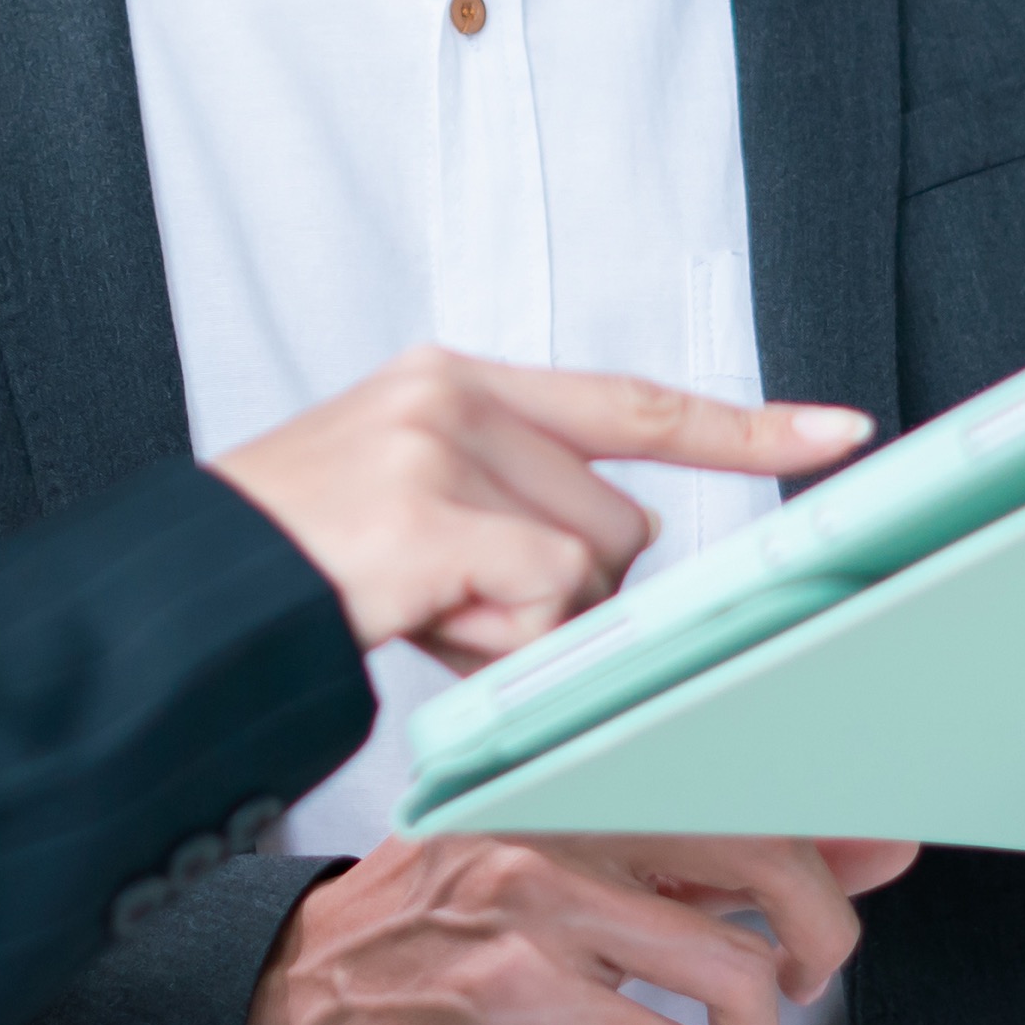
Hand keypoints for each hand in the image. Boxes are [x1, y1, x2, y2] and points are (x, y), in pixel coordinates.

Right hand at [208, 350, 870, 667]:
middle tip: (450, 607)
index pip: (634, 403)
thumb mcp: (402, 503)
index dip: (745, 426)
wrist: (181, 591)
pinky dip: (494, 642)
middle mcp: (456, 397)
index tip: (843, 431)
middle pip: (616, 526)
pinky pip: (537, 601)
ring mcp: (440, 450)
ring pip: (584, 574)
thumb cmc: (287, 569)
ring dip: (519, 627)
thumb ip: (505, 504)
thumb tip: (600, 567)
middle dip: (558, 593)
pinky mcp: (427, 515)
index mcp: (457, 382)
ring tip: (418, 613)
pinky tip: (419, 623)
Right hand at [240, 831, 922, 1024]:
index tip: (887, 849)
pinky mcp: (516, 996)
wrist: (301, 988)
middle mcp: (564, 824)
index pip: (737, 779)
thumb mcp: (564, 865)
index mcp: (579, 780)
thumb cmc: (439, 928)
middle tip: (802, 981)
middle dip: (819, 937)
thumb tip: (843, 848)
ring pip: (728, 971)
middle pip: (762, 858)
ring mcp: (537, 908)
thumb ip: (693, 860)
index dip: (832, 826)